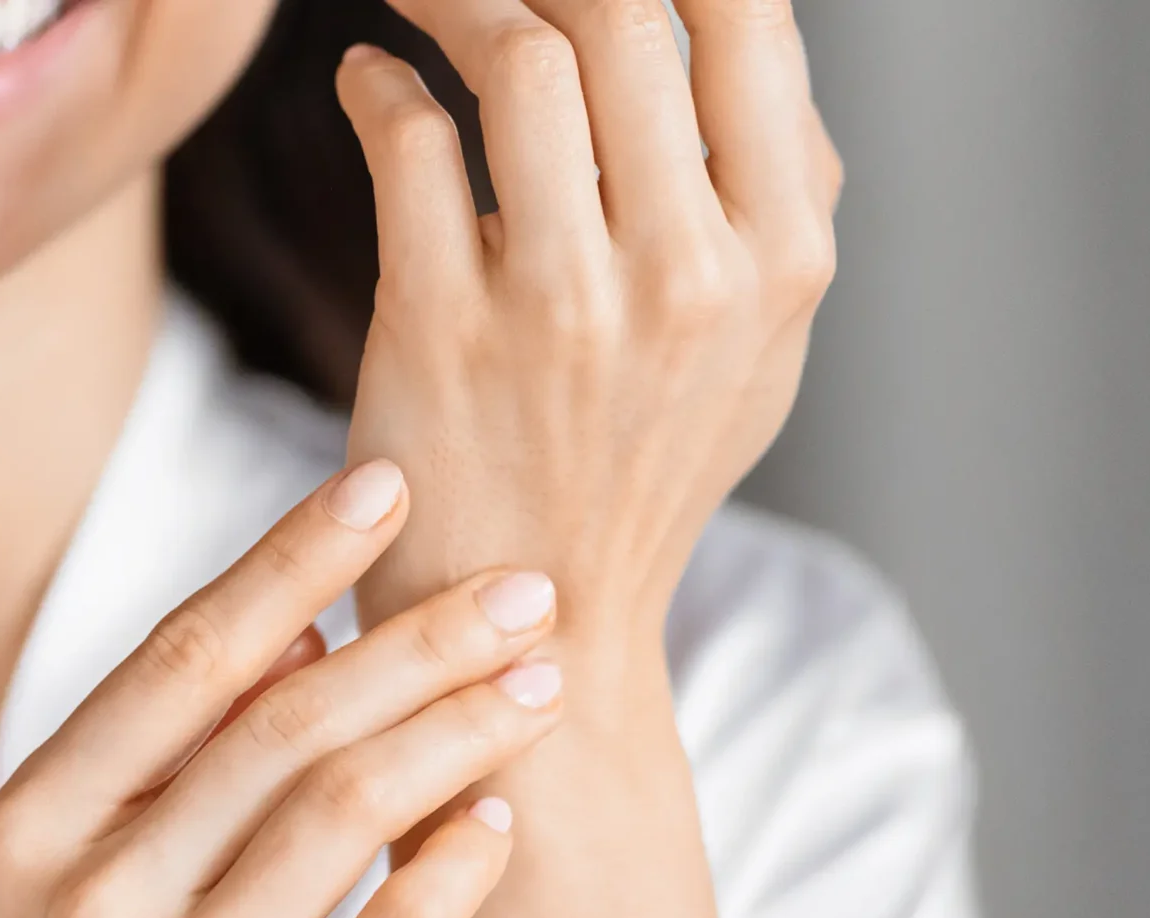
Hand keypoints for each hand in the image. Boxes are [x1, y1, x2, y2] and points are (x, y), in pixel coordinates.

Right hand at [0, 462, 567, 917]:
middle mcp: (91, 911)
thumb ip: (166, 763)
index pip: (180, 661)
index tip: (385, 482)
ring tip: (545, 683)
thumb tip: (293, 623)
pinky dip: (465, 861)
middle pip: (284, 721)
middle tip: (526, 587)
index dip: (292, 560)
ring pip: (349, 808)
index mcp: (31, 837)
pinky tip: (505, 815)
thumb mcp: (85, 894)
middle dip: (421, 637)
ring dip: (466, 727)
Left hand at [336, 0, 841, 652]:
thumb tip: (744, 32)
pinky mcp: (440, 328)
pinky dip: (377, 82)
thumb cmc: (644, 465)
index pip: (749, 23)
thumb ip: (776, 195)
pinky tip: (370, 78)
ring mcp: (562, 305)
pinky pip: (408, 140)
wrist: (544, 624)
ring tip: (421, 1)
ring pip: (519, 60)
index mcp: (778, 258)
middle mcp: (686, 275)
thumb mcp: (762, 346)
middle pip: (624, 17)